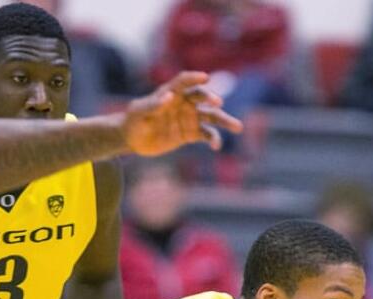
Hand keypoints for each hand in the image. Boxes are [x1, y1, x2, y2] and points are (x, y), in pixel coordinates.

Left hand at [122, 71, 242, 154]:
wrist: (134, 139)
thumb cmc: (134, 120)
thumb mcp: (138, 112)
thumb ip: (152, 105)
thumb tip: (169, 97)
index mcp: (171, 92)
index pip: (184, 81)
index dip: (194, 78)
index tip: (205, 78)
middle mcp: (184, 102)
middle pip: (202, 97)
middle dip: (210, 99)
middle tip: (217, 103)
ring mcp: (189, 118)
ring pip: (211, 116)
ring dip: (224, 121)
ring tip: (238, 127)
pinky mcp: (191, 133)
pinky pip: (206, 135)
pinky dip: (213, 139)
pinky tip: (216, 146)